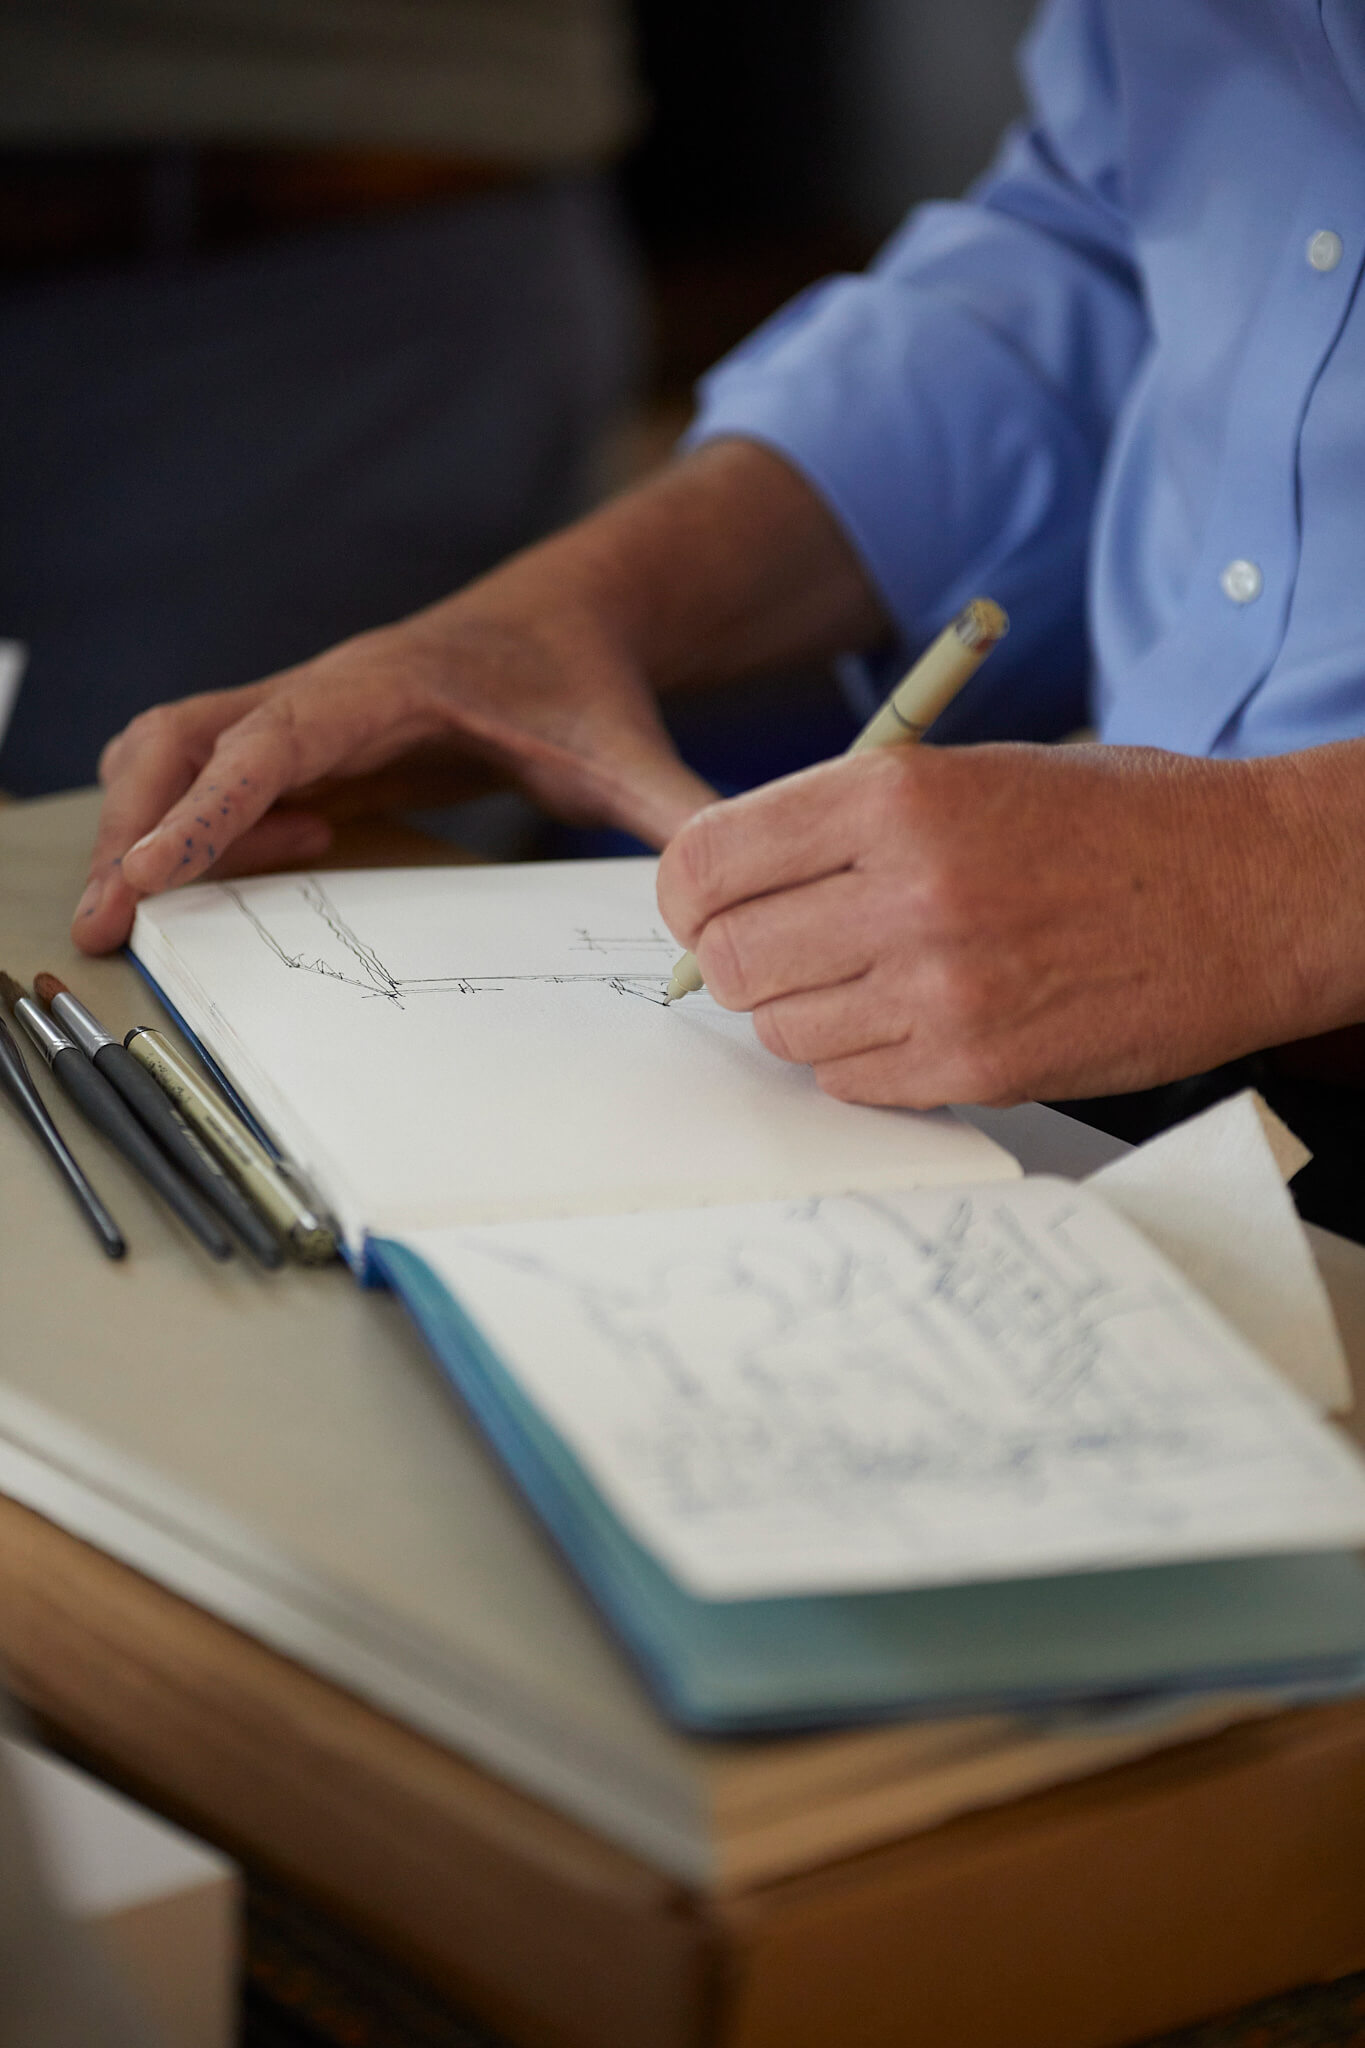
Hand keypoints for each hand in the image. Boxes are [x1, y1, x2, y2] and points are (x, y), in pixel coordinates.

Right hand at [73, 439, 883, 954]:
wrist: (566, 622)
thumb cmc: (584, 686)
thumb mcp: (629, 756)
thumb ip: (675, 816)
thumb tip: (721, 886)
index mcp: (388, 687)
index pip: (272, 742)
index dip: (205, 811)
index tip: (143, 878)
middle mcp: (325, 688)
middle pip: (183, 737)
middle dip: (132, 823)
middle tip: (99, 923)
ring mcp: (302, 706)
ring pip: (175, 743)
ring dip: (143, 819)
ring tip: (141, 906)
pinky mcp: (302, 735)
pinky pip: (209, 766)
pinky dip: (191, 818)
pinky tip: (245, 865)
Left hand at [657, 740, 1360, 1105]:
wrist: (1255, 890)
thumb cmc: (1115, 821)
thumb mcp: (969, 771)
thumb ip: (841, 824)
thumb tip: (724, 891)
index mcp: (893, 795)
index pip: (704, 862)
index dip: (688, 895)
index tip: (703, 909)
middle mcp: (906, 890)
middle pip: (726, 958)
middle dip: (736, 960)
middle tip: (786, 951)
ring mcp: (941, 990)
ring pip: (782, 1029)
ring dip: (804, 1011)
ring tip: (872, 978)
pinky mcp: (978, 1068)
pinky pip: (851, 1082)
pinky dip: (861, 1059)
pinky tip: (916, 1019)